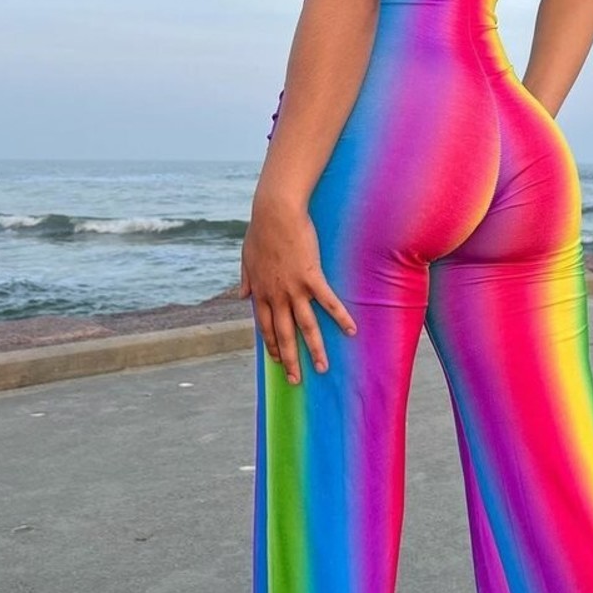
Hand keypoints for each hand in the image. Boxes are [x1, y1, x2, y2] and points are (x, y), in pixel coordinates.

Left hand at [239, 196, 357, 384]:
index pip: (266, 326)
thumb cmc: (261, 230)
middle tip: (296, 380)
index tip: (278, 360)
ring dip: (315, 349)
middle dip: (290, 360)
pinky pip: (328, 302)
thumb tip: (242, 296)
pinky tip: (351, 330)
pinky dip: (340, 317)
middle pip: (284, 335)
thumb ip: (245, 279)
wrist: (275, 212)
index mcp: (261, 291)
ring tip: (323, 368)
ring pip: (306, 326)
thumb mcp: (246, 256)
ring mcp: (294, 288)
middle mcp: (276, 295)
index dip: (273, 345)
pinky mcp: (311, 277)